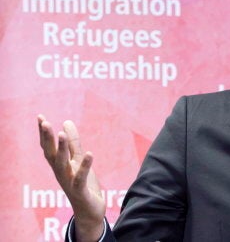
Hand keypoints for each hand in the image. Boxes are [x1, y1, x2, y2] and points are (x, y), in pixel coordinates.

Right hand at [38, 115, 105, 241]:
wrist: (89, 211)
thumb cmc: (83, 184)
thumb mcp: (79, 160)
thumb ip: (73, 143)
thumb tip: (66, 122)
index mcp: (59, 165)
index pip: (49, 147)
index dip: (44, 133)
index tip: (40, 117)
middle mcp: (61, 173)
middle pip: (51, 154)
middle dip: (48, 139)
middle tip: (45, 122)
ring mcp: (69, 182)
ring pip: (62, 164)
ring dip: (61, 149)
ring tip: (61, 134)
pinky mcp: (80, 191)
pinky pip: (81, 178)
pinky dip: (85, 166)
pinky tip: (90, 154)